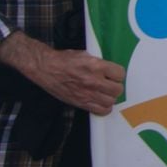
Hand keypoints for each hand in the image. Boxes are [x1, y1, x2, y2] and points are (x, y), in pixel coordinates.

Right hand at [0, 34, 124, 115]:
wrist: (46, 68)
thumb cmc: (64, 60)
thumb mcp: (85, 55)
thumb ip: (99, 63)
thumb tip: (109, 70)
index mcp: (96, 66)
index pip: (120, 74)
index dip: (117, 74)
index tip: (114, 74)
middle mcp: (93, 81)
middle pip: (117, 89)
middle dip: (115, 86)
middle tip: (110, 84)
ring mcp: (87, 94)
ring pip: (111, 101)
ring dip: (110, 97)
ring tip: (104, 93)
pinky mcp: (81, 103)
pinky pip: (101, 111)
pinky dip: (103, 108)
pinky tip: (99, 101)